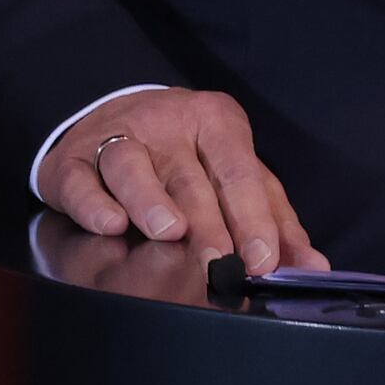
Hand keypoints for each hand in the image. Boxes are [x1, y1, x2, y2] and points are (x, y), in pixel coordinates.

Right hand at [38, 88, 319, 272]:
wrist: (113, 118)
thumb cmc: (189, 157)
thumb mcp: (237, 177)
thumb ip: (275, 219)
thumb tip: (313, 266)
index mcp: (214, 121)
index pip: (238, 169)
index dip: (252, 215)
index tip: (263, 259)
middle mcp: (164, 122)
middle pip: (188, 176)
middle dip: (207, 224)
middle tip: (222, 264)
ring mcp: (115, 136)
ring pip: (130, 166)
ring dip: (150, 201)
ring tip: (169, 232)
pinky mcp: (71, 160)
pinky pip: (80, 180)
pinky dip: (93, 203)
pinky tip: (110, 224)